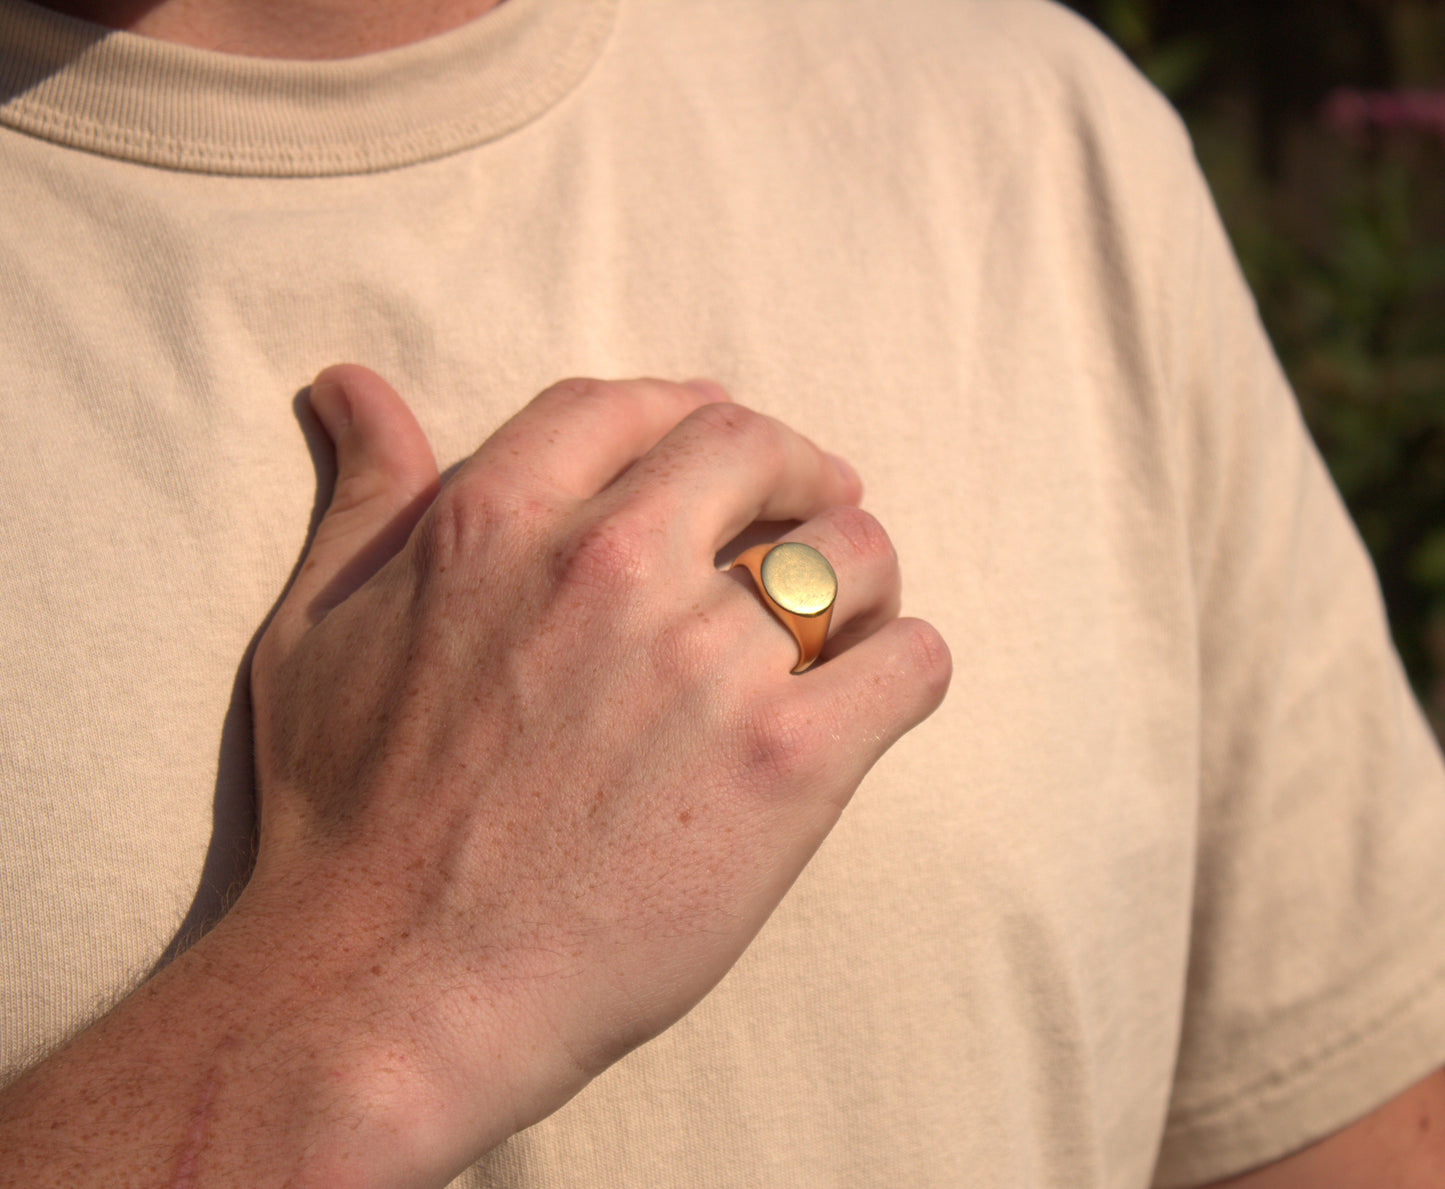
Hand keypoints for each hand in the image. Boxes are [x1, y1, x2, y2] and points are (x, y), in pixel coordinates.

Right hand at [241, 366, 950, 1180]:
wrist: (393, 987)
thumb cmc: (343, 818)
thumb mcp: (317, 631)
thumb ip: (365, 498)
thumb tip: (350, 385)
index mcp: (499, 522)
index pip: (635, 409)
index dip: (694, 414)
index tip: (726, 452)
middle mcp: (608, 567)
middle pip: (757, 453)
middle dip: (799, 473)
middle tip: (814, 515)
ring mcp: (704, 664)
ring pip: (851, 554)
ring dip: (862, 575)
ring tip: (849, 621)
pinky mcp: (783, 764)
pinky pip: (908, 664)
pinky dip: (906, 666)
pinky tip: (875, 693)